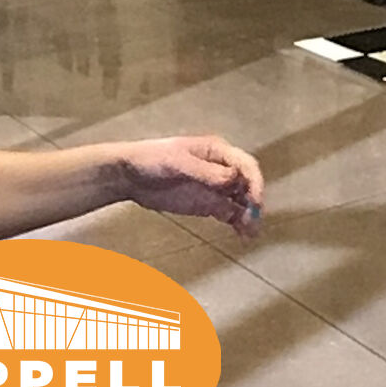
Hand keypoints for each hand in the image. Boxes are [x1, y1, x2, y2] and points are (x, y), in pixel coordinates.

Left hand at [118, 136, 264, 237]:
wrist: (130, 176)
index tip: (255, 201)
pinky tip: (243, 234)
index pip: (245, 165)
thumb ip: (205, 172)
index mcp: (218, 152)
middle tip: (253, 221)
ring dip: (249, 215)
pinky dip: (238, 222)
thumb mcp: (178, 162)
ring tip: (250, 233)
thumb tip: (233, 178)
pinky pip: (229, 213)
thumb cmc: (153, 160)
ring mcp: (216, 188)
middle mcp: (222, 169)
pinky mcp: (208, 204)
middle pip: (247, 183)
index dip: (254, 182)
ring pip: (241, 200)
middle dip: (254, 201)